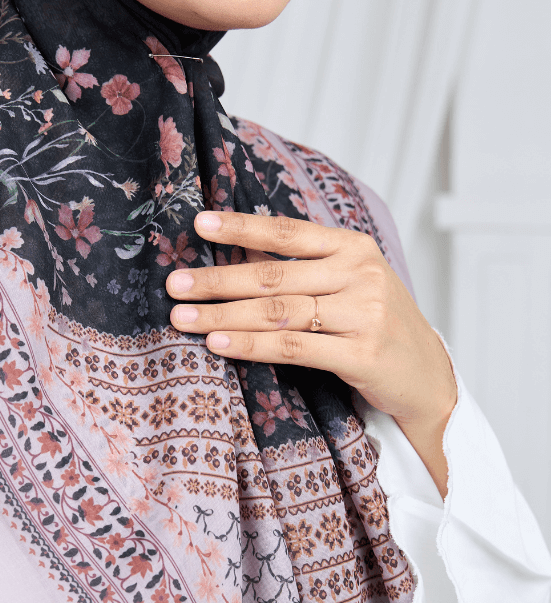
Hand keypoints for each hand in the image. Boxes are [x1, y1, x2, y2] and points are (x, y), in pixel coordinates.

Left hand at [166, 210, 456, 497]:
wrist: (427, 377)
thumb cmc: (377, 328)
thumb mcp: (351, 286)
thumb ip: (306, 271)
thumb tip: (236, 261)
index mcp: (354, 248)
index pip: (288, 233)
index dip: (242, 228)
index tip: (199, 224)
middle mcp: (361, 275)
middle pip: (274, 277)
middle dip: (218, 281)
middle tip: (175, 285)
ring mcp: (364, 314)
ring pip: (278, 313)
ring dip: (223, 315)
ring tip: (183, 317)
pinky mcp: (362, 355)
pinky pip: (293, 348)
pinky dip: (251, 345)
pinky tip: (218, 343)